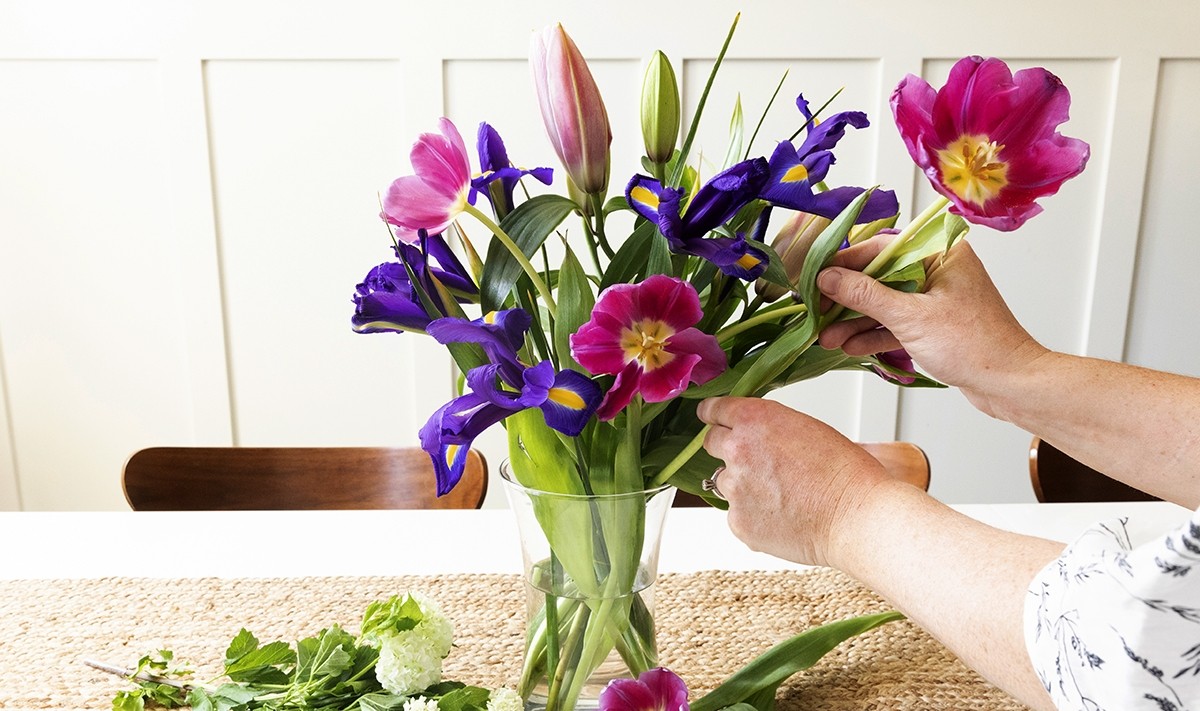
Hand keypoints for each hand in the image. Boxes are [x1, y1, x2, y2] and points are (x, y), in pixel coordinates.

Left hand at [696, 396, 889, 567]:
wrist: (855, 516)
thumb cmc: (844, 472)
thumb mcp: (806, 428)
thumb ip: (770, 429)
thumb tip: (756, 438)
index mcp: (754, 419)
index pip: (714, 410)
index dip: (713, 415)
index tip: (710, 418)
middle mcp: (737, 450)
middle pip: (711, 443)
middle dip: (727, 449)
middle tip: (754, 462)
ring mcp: (734, 488)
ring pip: (725, 482)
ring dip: (743, 485)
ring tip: (781, 495)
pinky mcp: (738, 521)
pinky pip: (737, 514)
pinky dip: (753, 515)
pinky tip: (783, 516)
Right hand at [817, 237, 1045, 414]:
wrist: (1009, 383)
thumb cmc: (973, 345)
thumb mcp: (910, 317)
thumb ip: (865, 295)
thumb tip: (828, 278)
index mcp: (939, 253)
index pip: (879, 248)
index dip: (843, 264)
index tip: (814, 278)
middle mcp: (937, 269)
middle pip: (878, 276)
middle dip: (845, 299)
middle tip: (816, 312)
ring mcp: (935, 296)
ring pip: (884, 302)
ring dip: (855, 321)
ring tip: (826, 337)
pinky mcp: (934, 322)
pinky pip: (896, 321)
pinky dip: (873, 333)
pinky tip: (848, 345)